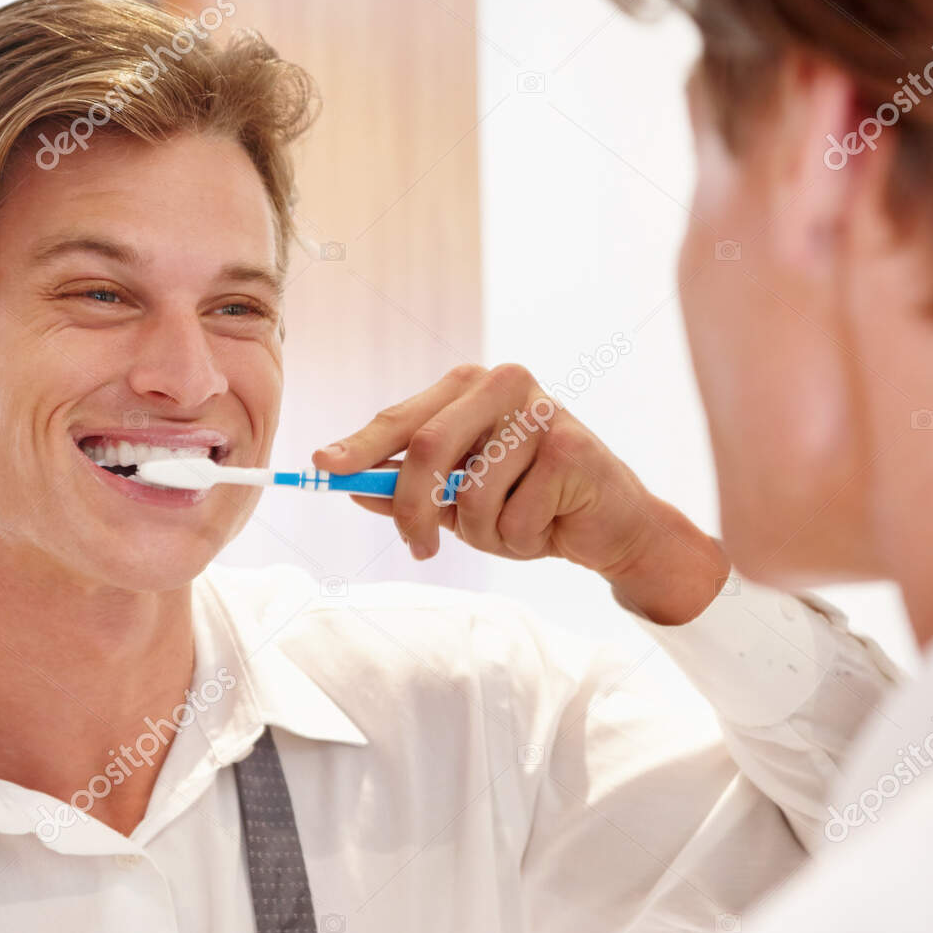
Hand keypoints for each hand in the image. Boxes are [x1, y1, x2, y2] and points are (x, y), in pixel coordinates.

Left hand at [313, 364, 728, 623]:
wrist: (611, 524)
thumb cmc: (532, 503)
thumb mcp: (461, 499)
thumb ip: (410, 487)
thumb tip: (350, 486)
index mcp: (469, 387)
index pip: (401, 418)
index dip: (359, 447)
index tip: (322, 468)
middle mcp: (503, 383)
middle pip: (427, 448)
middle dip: (413, 509)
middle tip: (420, 549)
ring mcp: (539, 411)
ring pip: (471, 494)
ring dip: (486, 533)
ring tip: (517, 526)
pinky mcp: (570, 447)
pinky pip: (514, 515)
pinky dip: (523, 538)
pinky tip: (550, 523)